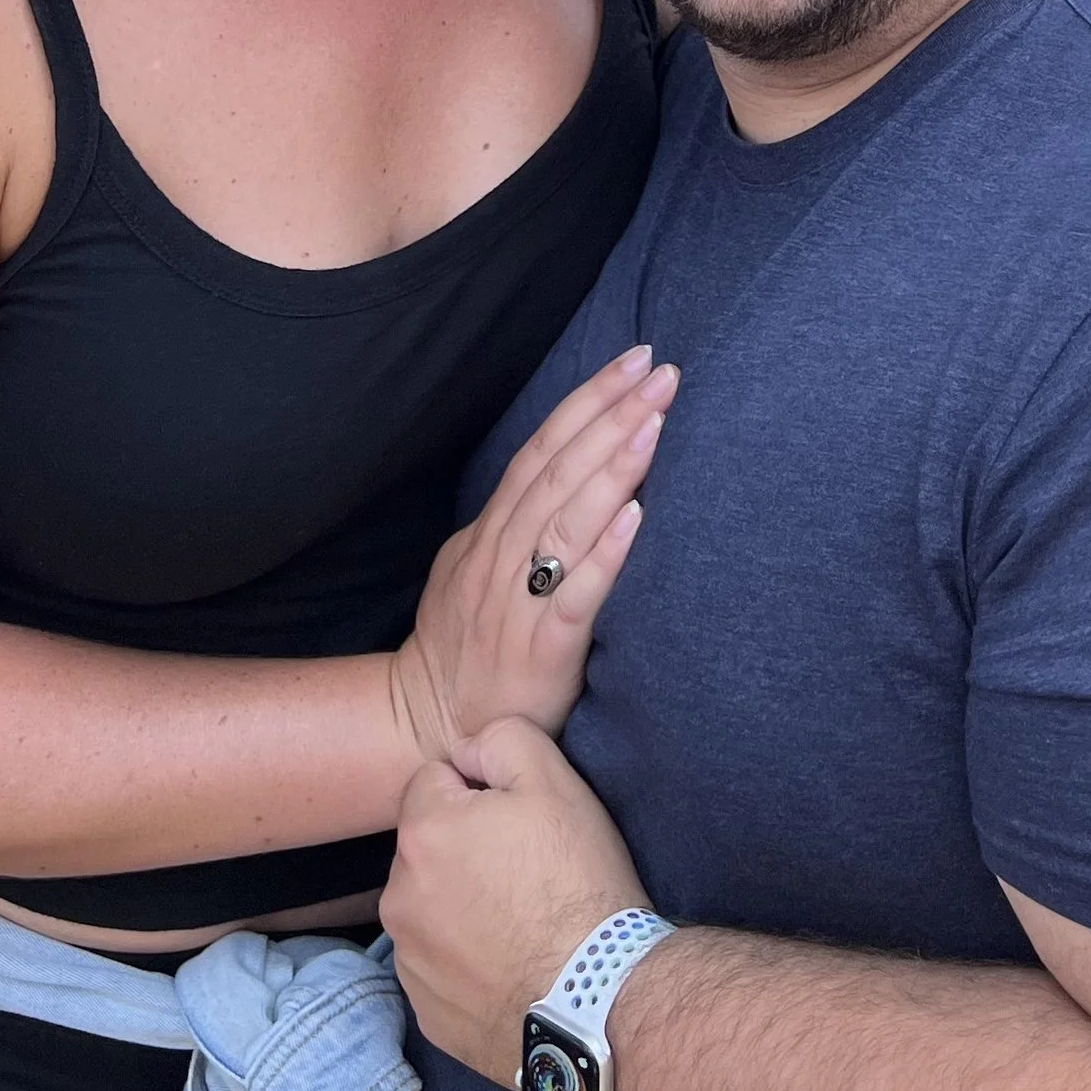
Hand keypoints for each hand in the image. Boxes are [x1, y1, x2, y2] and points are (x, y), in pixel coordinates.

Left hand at [385, 717, 649, 1085]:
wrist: (600, 1004)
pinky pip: (438, 966)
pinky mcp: (427, 1013)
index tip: (519, 823)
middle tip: (525, 873)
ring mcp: (409, 962)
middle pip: (427, 846)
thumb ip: (499, 739)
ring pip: (429, 907)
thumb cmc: (578, 884)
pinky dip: (464, 962)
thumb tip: (466, 753)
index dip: (480, 793)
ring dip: (460, 905)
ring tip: (521, 925)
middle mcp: (398, 896)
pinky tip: (510, 967)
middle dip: (464, 849)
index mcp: (422, 832)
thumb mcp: (554, 780)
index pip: (434, 781)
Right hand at [389, 347, 672, 767]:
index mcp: (491, 532)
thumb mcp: (472, 572)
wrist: (430, 729)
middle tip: (659, 370)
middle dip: (611, 414)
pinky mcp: (541, 650)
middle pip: (558, 470)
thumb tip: (557, 480)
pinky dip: (604, 554)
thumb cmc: (464, 650)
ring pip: (565, 520)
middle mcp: (501, 555)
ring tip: (655, 422)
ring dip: (613, 467)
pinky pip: (575, 595)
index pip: (542, 448)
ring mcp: (518, 601)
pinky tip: (636, 518)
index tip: (634, 361)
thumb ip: (512, 528)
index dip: (587, 402)